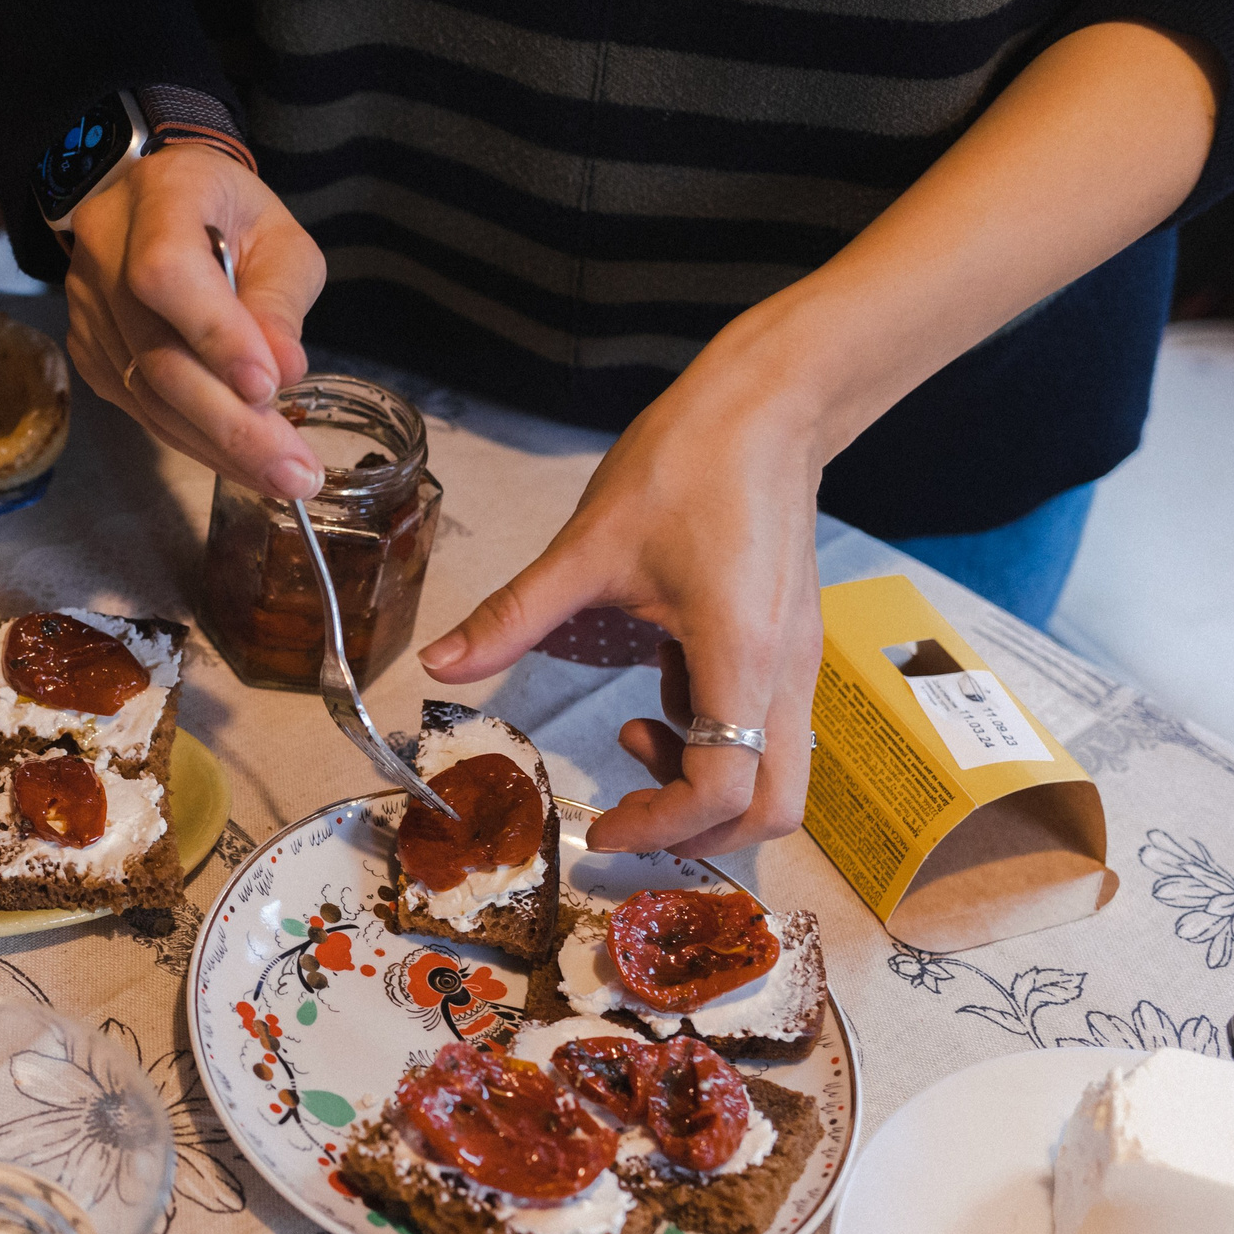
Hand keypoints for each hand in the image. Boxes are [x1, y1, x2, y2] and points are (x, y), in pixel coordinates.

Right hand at [64, 142, 324, 497]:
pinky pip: (139, 409)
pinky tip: (241, 462)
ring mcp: (86, 306)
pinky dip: (194, 441)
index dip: (214, 335)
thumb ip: (279, 302)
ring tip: (281, 479)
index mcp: (159, 196)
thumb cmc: (231, 218)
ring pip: (145, 394)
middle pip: (155, 352)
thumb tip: (284, 373)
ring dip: (217, 446)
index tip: (268, 388)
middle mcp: (105, 249)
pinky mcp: (89, 352)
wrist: (164, 206)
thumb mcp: (279, 240)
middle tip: (293, 474)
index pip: (167, 273)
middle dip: (229, 422)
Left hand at [419, 312, 830, 858]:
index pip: (723, 788)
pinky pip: (761, 723)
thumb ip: (513, 615)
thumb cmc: (689, 465)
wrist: (771, 404)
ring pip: (773, 769)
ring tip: (635, 731)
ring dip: (702, 780)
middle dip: (698, 829)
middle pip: (773, 805)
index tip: (604, 826)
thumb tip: (439, 662)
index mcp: (741, 658)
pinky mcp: (787, 642)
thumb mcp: (588, 546)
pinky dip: (710, 734)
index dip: (662, 826)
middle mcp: (785, 674)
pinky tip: (659, 683)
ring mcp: (794, 660)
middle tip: (627, 811)